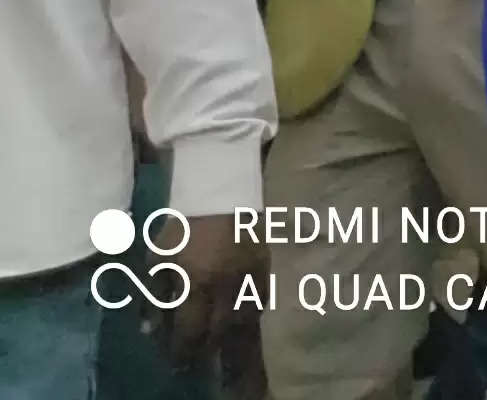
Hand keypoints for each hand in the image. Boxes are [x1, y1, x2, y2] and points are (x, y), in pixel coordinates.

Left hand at [164, 214, 251, 363]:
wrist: (220, 197)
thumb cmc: (182, 230)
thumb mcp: (158, 261)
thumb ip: (154, 297)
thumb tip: (150, 330)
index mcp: (196, 282)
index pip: (191, 329)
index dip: (183, 349)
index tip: (176, 359)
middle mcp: (226, 286)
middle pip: (218, 331)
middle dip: (205, 347)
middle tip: (196, 353)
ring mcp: (249, 278)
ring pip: (242, 321)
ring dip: (227, 334)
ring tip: (216, 339)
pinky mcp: (265, 269)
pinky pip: (260, 303)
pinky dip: (248, 316)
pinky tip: (238, 318)